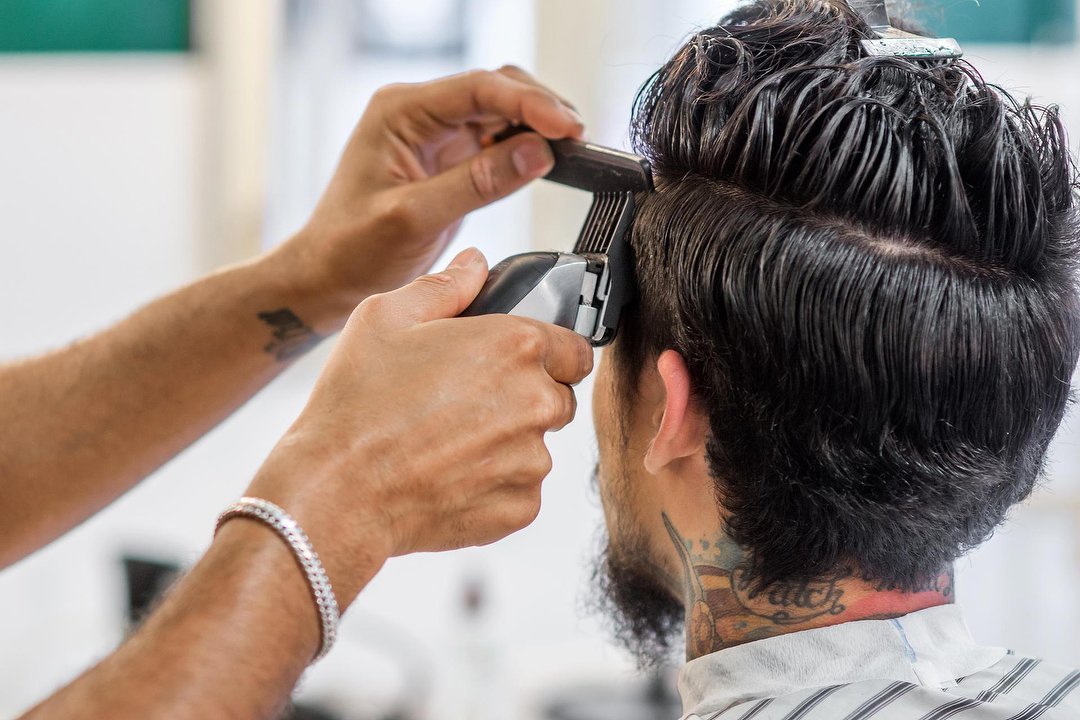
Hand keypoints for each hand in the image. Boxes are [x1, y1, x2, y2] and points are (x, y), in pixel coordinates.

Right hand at [246, 248, 593, 604]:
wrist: (338, 491)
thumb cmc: (356, 403)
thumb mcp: (385, 318)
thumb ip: (444, 287)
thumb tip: (476, 265)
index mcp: (516, 346)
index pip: (575, 350)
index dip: (549, 355)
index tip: (519, 365)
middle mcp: (536, 402)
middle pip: (557, 398)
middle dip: (523, 399)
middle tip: (465, 404)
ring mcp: (531, 460)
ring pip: (535, 447)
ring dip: (506, 444)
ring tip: (446, 443)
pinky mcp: (520, 508)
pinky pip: (520, 490)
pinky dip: (493, 485)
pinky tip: (447, 476)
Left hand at [274, 66, 584, 329]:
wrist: (327, 277)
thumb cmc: (351, 248)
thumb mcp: (415, 217)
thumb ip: (478, 183)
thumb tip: (537, 154)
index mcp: (400, 112)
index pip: (478, 88)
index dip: (529, 104)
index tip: (567, 128)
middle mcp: (418, 113)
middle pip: (494, 89)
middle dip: (539, 108)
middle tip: (577, 139)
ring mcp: (434, 135)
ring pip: (499, 112)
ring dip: (535, 126)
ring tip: (570, 150)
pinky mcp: (447, 159)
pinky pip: (494, 141)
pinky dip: (523, 149)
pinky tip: (544, 163)